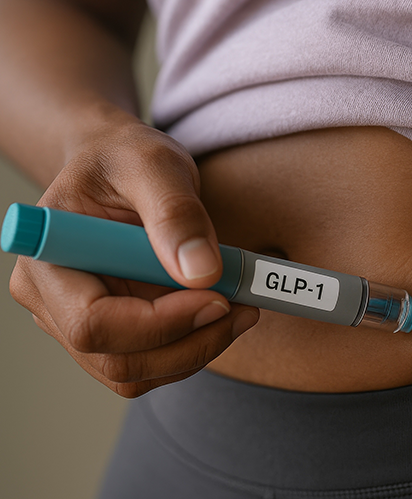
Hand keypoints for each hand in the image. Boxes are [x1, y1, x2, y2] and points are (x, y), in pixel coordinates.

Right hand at [9, 114, 258, 396]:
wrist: (118, 168)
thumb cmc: (124, 159)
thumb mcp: (154, 164)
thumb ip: (176, 213)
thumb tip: (202, 273)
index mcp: (47, 261)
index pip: (92, 324)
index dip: (159, 324)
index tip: (217, 298)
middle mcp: (52, 304)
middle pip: (118, 362)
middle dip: (190, 343)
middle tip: (243, 308)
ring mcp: (79, 324)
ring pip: (139, 373)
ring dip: (198, 349)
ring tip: (239, 305)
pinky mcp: (113, 333)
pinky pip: (154, 363)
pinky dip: (194, 346)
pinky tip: (220, 311)